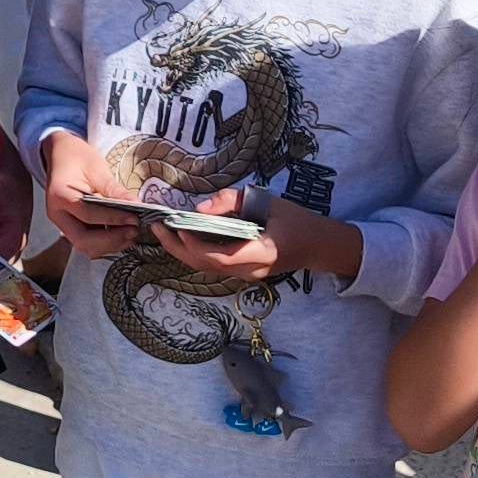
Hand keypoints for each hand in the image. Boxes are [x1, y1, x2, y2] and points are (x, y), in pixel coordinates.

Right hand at [36, 132, 142, 256]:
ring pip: (85, 246)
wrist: (61, 155)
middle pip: (82, 239)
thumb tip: (137, 205)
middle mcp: (57, 214)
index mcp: (60, 195)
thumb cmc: (77, 157)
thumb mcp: (96, 168)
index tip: (134, 219)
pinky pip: (88, 242)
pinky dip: (106, 243)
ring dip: (110, 245)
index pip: (87, 214)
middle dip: (111, 240)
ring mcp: (62, 223)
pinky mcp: (71, 227)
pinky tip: (122, 235)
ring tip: (131, 234)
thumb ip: (115, 190)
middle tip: (134, 231)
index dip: (113, 219)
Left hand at [146, 188, 355, 286]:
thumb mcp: (269, 201)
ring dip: (183, 252)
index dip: (197, 246)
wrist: (319, 246)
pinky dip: (196, 253)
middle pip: (208, 267)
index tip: (178, 228)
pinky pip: (215, 266)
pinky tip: (183, 238)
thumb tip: (200, 209)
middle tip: (157, 229)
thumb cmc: (297, 220)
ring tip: (163, 232)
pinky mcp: (245, 273)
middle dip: (179, 249)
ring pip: (209, 269)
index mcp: (262, 253)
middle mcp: (252, 271)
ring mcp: (248, 276)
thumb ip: (234, 202)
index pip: (223, 257)